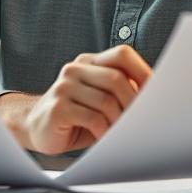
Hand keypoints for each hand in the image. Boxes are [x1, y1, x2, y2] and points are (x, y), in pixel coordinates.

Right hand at [0, 45, 151, 154]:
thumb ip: (120, 91)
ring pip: (107, 101)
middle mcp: (75, 69)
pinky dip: (105, 132)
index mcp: (89, 62)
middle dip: (133, 103)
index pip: (122, 54)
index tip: (158, 92)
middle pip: (117, 78)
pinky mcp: (58, 108)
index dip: (143, 71)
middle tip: (139, 121)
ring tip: (120, 133)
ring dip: (119, 122)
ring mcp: (64, 87)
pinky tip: (104, 138)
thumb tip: (155, 98)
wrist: (34, 127)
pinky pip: (93, 119)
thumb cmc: (76, 117)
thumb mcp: (99, 99)